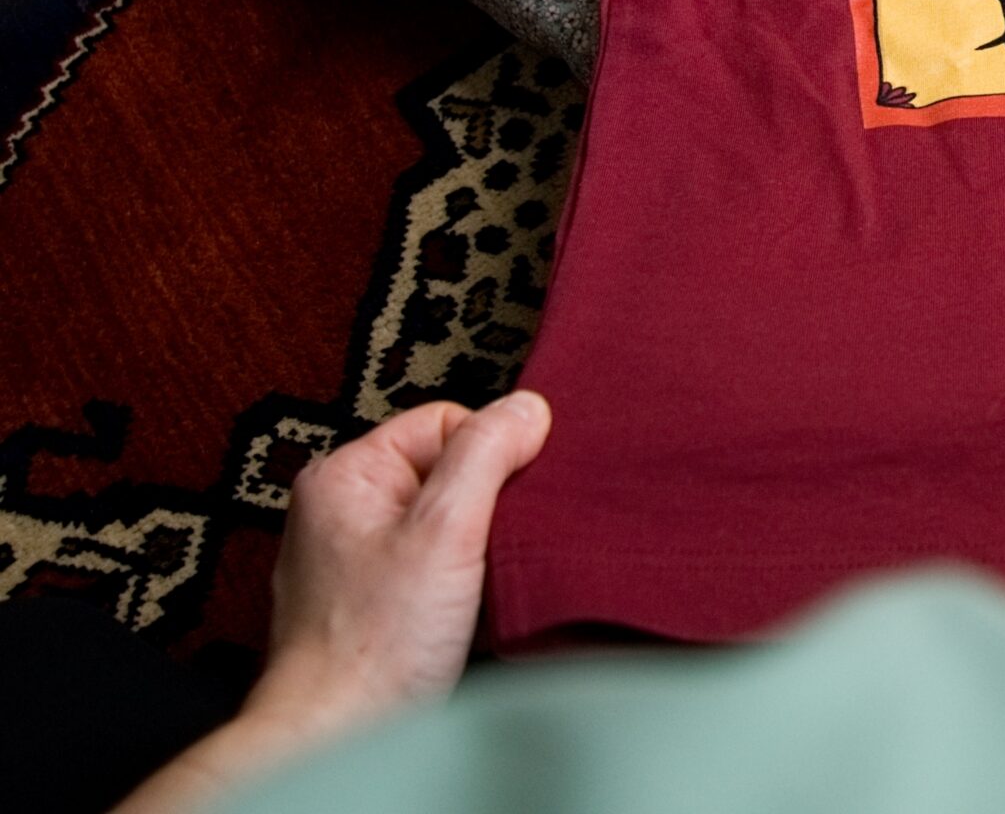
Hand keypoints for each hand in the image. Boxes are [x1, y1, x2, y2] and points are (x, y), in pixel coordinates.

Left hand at [243, 393, 552, 744]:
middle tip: (488, 551)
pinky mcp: (374, 604)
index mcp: (345, 475)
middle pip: (450, 473)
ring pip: (448, 525)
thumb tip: (526, 406)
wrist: (338, 738)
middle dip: (486, 509)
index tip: (501, 505)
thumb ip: (486, 454)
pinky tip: (465, 612)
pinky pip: (437, 569)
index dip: (489, 459)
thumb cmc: (373, 648)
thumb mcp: (445, 530)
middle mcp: (343, 511)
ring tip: (475, 587)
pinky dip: (461, 586)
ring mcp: (355, 560)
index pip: (447, 422)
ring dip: (476, 552)